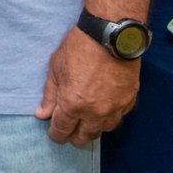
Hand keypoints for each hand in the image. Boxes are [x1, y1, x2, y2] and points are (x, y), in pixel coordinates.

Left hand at [35, 27, 139, 145]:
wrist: (111, 36)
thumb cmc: (78, 48)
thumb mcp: (56, 69)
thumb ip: (50, 95)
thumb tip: (42, 114)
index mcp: (73, 104)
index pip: (63, 130)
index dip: (56, 134)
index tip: (54, 134)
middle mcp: (95, 112)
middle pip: (85, 136)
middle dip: (75, 136)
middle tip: (69, 132)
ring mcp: (115, 108)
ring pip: (104, 130)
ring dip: (93, 129)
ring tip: (86, 123)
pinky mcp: (129, 101)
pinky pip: (118, 118)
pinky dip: (109, 118)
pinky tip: (103, 112)